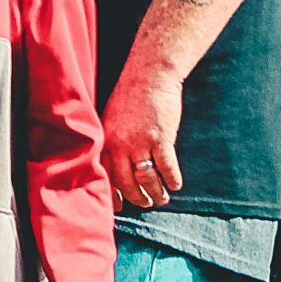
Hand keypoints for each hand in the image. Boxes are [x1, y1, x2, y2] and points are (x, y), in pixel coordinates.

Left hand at [101, 67, 183, 209]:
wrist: (150, 74)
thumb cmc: (130, 95)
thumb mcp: (110, 118)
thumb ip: (111, 142)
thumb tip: (114, 168)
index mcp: (105, 140)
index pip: (105, 176)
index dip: (114, 196)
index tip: (120, 207)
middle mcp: (120, 144)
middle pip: (126, 183)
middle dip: (137, 198)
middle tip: (145, 202)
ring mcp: (140, 141)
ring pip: (146, 179)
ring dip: (156, 193)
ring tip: (161, 197)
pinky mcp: (161, 137)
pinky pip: (167, 167)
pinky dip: (172, 179)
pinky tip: (175, 184)